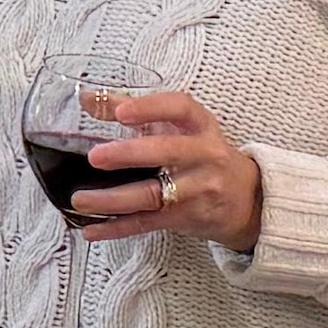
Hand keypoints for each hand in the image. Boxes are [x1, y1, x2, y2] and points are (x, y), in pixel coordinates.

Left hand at [67, 88, 263, 251]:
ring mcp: (199, 190)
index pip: (181, 108)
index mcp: (201, 126)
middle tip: (96, 157)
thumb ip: (136, 112)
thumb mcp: (179, 128)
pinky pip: (149, 223)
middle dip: (131, 154)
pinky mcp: (189, 218)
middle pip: (169, 152)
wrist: (248, 199)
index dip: (151, 108)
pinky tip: (91, 229)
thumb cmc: (202, 155)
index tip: (122, 111)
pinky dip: (118, 228)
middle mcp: (205, 156)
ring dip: (114, 200)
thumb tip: (88, 98)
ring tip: (80, 199)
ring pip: (155, 195)